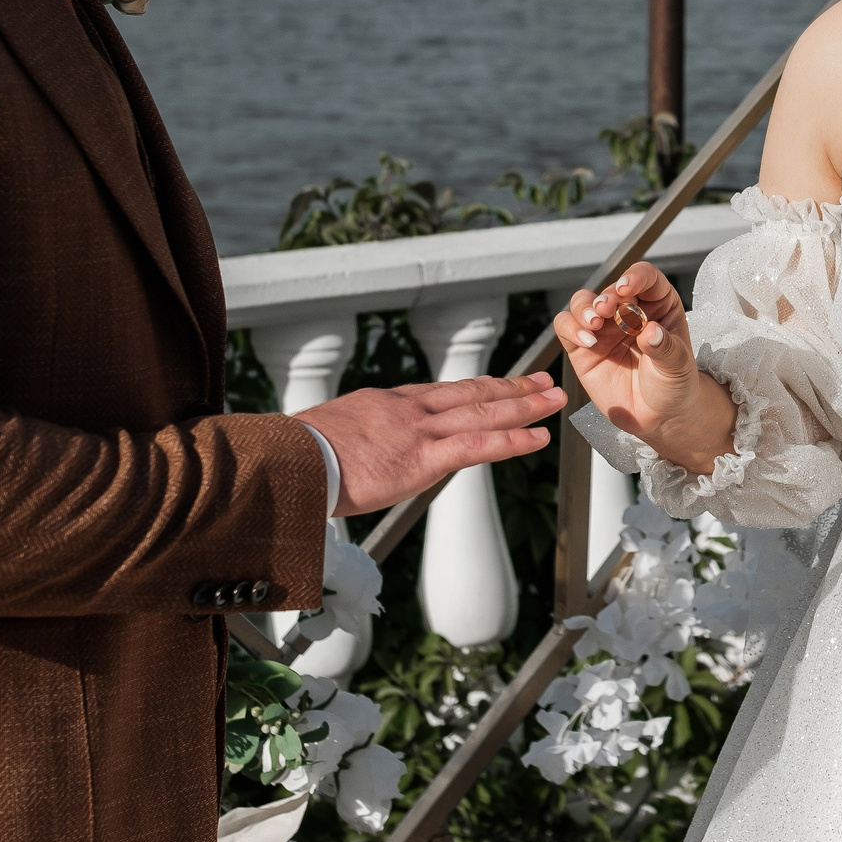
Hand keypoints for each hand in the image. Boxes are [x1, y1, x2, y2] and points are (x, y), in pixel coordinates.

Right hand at [306, 374, 562, 515]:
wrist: (287, 460)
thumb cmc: (295, 457)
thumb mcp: (325, 438)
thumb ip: (347, 442)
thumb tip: (341, 454)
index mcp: (385, 403)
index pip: (440, 393)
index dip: (475, 388)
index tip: (498, 385)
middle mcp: (408, 409)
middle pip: (470, 393)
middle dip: (510, 388)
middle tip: (542, 381)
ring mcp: (418, 431)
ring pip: (483, 412)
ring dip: (524, 406)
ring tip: (554, 401)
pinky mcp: (422, 458)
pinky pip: (478, 445)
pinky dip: (512, 440)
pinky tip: (537, 439)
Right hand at [550, 262, 737, 474]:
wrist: (658, 417)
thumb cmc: (673, 385)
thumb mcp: (677, 366)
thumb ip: (665, 347)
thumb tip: (650, 331)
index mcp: (658, 304)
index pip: (646, 278)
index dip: (635, 276)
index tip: (626, 287)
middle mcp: (627, 310)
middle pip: (610, 289)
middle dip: (607, 297)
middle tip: (606, 311)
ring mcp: (603, 327)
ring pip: (583, 302)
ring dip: (585, 308)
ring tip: (594, 323)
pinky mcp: (582, 346)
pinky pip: (566, 326)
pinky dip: (570, 328)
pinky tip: (587, 341)